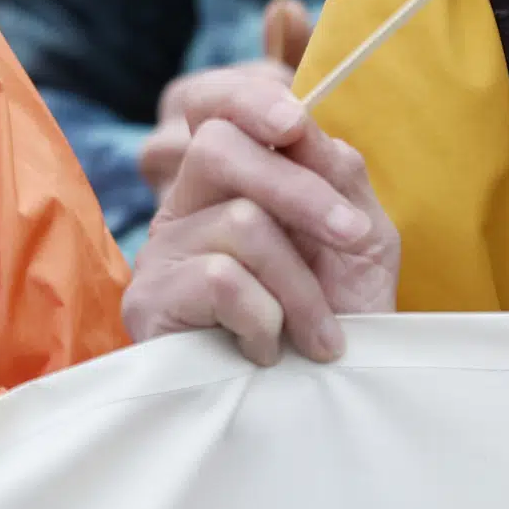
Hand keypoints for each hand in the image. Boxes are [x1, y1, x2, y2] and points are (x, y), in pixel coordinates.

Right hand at [122, 73, 395, 364]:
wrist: (317, 408)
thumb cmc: (339, 318)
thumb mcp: (359, 238)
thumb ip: (338, 172)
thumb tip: (307, 128)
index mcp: (231, 176)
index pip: (213, 104)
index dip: (248, 100)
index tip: (296, 126)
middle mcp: (185, 204)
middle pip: (218, 147)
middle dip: (300, 191)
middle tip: (354, 235)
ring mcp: (162, 252)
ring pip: (238, 221)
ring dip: (301, 286)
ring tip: (320, 337)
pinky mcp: (150, 302)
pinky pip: (221, 278)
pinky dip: (266, 318)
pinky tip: (269, 352)